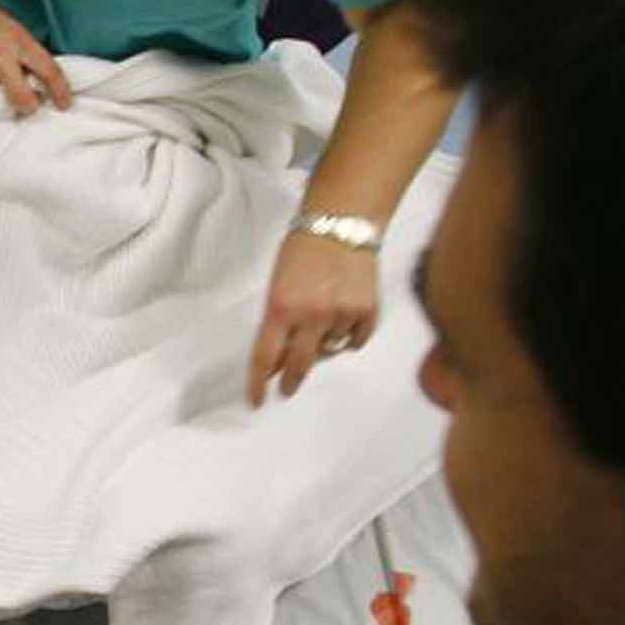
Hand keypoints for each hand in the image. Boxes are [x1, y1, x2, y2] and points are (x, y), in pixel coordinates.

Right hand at [0, 0, 71, 114]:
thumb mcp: (12, 27)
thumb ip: (26, 52)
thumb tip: (40, 77)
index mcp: (18, 41)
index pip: (48, 71)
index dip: (61, 92)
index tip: (65, 104)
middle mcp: (0, 60)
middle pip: (24, 101)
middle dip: (30, 106)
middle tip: (30, 103)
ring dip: (1, 97)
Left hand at [244, 230, 380, 407]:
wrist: (341, 223)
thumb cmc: (302, 250)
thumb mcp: (277, 286)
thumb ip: (276, 324)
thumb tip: (278, 362)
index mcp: (280, 307)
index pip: (265, 357)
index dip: (258, 384)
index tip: (255, 401)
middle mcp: (312, 314)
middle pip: (299, 366)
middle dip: (291, 381)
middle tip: (286, 389)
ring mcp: (343, 314)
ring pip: (329, 351)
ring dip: (322, 344)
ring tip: (321, 315)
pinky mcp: (368, 311)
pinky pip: (356, 341)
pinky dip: (348, 335)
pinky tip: (343, 314)